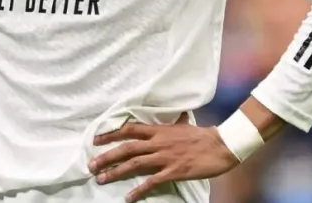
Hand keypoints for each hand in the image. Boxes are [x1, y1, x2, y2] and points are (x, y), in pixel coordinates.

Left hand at [88, 114, 238, 202]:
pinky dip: (138, 190)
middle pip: (126, 148)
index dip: (111, 134)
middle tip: (91, 165)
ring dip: (115, 172)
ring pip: (134, 164)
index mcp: (159, 130)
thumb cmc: (203, 136)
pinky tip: (128, 197)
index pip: (129, 130)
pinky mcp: (173, 171)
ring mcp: (165, 157)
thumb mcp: (184, 125)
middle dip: (106, 156)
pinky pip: (152, 181)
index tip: (95, 140)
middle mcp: (158, 143)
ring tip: (101, 179)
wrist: (221, 145)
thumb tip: (177, 117)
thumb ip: (175, 123)